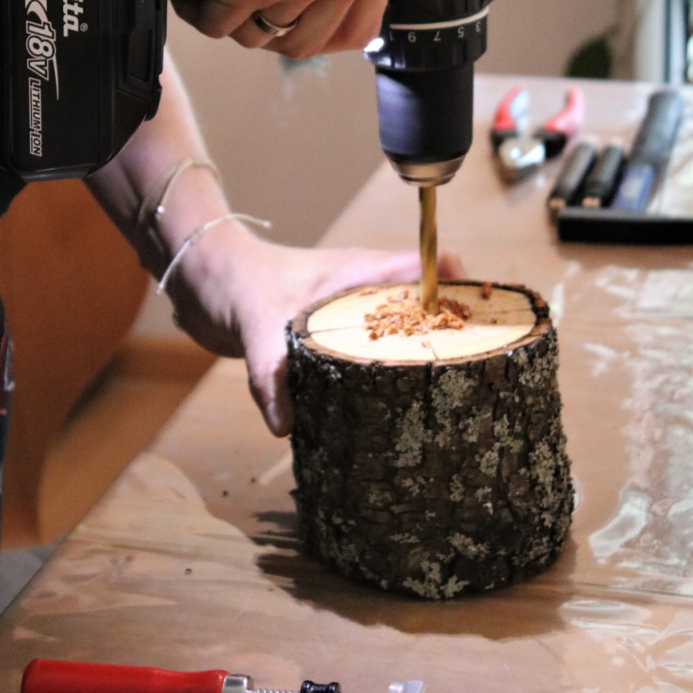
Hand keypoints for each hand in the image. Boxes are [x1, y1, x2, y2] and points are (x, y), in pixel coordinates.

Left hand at [164, 222, 463, 436]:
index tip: (489, 327)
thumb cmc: (237, 283)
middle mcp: (364, 293)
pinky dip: (384, 378)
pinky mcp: (333, 342)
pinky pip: (371, 357)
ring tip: (450, 403)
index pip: (431, 267)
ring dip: (420, 360)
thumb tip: (286, 424)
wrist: (203, 282)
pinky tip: (393, 414)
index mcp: (362, 272)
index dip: (465, 290)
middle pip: (428, 307)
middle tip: (479, 380)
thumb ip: (272, 371)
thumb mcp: (257, 323)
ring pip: (402, 334)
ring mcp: (351, 317)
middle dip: (454, 335)